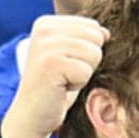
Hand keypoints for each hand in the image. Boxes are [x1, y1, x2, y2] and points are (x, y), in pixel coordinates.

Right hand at [0, 14, 109, 137]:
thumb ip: (86, 40)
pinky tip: (61, 87)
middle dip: (88, 61)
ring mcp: (45, 45)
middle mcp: (44, 29)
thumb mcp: (72, 57)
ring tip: (63, 79)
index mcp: (47, 23)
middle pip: (96, 38)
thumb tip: (106, 32)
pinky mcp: (51, 63)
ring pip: (94, 53)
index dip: (87, 51)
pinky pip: (86, 71)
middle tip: (66, 73)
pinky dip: (78, 84)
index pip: (93, 27)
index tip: (66, 64)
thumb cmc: (55, 87)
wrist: (33, 115)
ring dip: (83, 73)